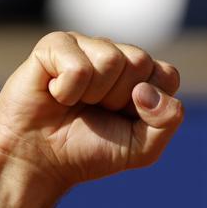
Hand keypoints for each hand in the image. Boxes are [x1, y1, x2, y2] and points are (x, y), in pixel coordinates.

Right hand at [0, 32, 182, 207]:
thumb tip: (147, 90)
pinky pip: (78, 66)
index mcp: (140, 76)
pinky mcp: (54, 46)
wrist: (40, 161)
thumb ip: (167, 121)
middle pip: (140, 61)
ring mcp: (84, 46)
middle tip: (96, 111)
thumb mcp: (142, 148)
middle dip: (121, 99)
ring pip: (111, 59)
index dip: (149, 105)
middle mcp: (115, 55)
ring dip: (93, 94)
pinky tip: (56, 95)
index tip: (125, 119)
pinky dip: (68, 91)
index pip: (167, 75)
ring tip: (75, 103)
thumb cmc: (90, 151)